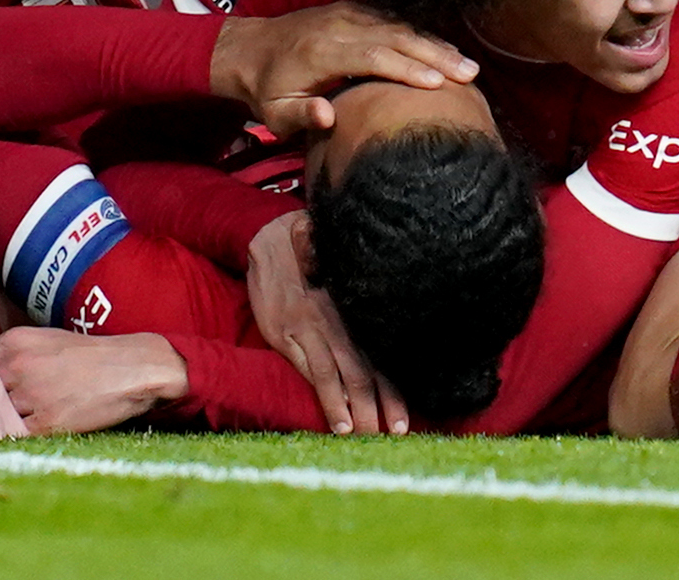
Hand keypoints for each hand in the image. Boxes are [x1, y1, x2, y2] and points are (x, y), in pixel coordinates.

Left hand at [0, 327, 186, 433]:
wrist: (131, 368)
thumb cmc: (90, 355)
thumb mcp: (46, 340)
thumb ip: (13, 354)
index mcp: (15, 342)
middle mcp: (18, 366)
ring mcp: (31, 396)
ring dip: (3, 421)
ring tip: (12, 423)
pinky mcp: (46, 424)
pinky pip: (18, 435)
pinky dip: (19, 437)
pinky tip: (28, 433)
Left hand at [211, 3, 477, 136]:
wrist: (249, 48)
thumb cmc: (265, 88)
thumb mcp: (274, 112)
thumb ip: (301, 115)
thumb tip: (329, 115)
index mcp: (322, 51)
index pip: (372, 56)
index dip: (407, 69)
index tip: (439, 83)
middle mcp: (339, 25)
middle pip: (395, 37)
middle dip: (435, 55)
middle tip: (470, 73)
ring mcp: (348, 14)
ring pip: (399, 25)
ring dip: (434, 44)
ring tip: (468, 64)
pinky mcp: (353, 10)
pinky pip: (392, 20)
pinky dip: (420, 35)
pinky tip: (444, 50)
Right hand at [248, 211, 406, 433]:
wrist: (272, 239)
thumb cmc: (311, 263)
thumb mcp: (339, 284)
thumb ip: (355, 314)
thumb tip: (379, 350)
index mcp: (355, 313)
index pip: (381, 358)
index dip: (394, 392)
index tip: (405, 422)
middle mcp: (339, 322)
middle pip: (366, 373)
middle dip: (380, 409)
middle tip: (393, 439)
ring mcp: (312, 328)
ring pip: (341, 376)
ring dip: (355, 411)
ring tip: (365, 436)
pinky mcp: (287, 333)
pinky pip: (312, 370)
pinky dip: (327, 397)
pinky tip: (337, 419)